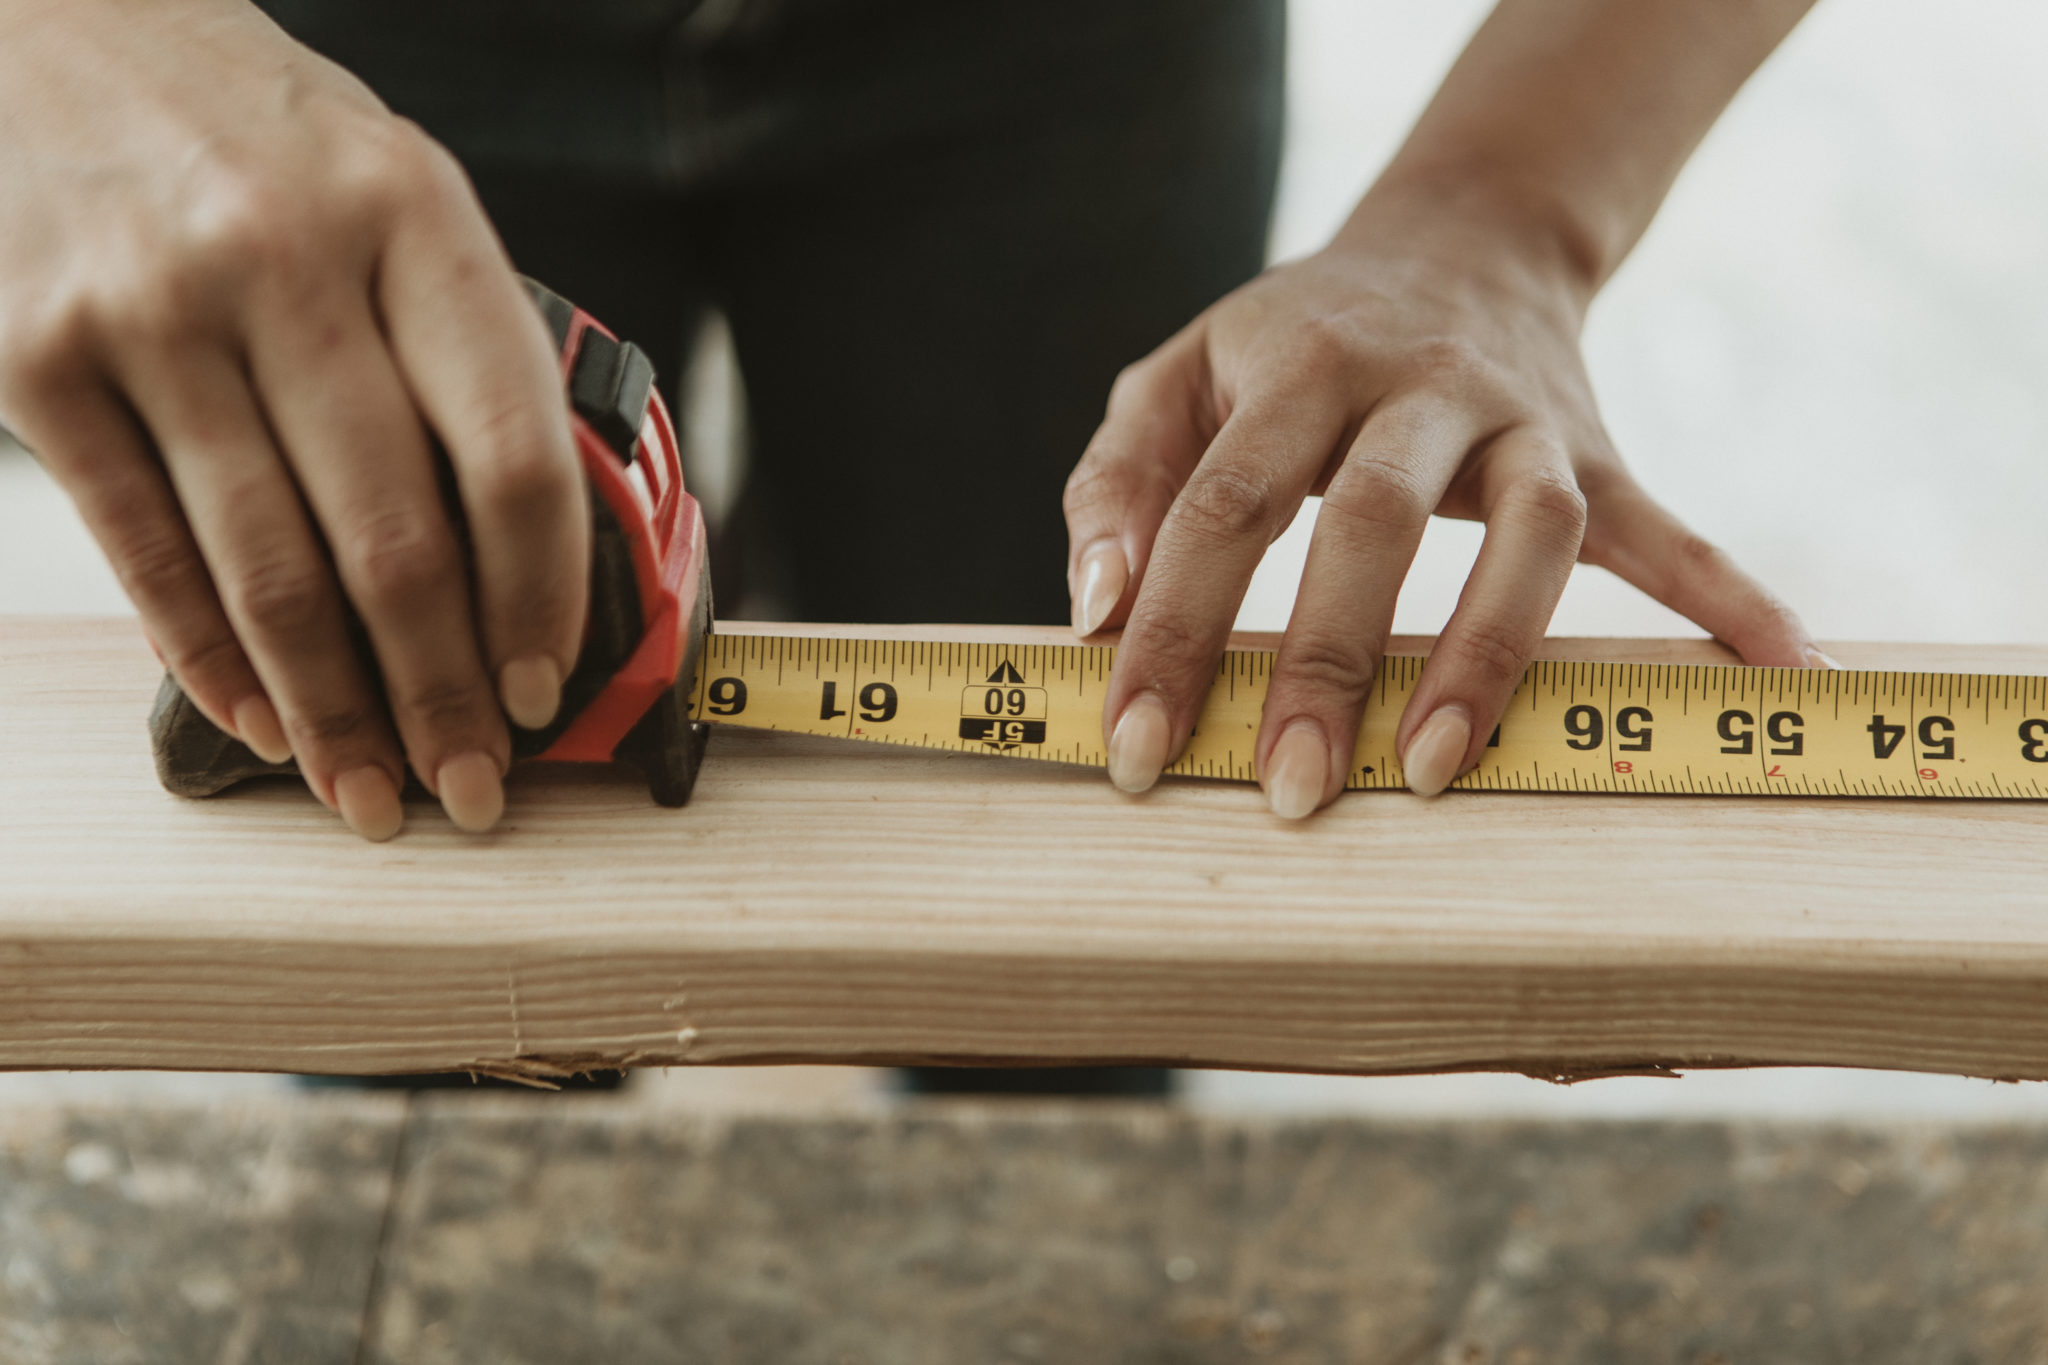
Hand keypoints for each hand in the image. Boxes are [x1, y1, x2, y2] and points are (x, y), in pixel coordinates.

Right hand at [0, 0, 587, 838]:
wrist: (40, 19)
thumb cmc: (250, 131)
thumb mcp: (392, 194)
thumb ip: (461, 347)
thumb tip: (529, 552)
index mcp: (411, 216)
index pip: (510, 451)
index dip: (539, 596)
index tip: (547, 685)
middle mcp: (283, 259)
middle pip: (394, 538)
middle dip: (442, 693)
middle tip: (472, 785)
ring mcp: (151, 311)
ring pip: (269, 569)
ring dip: (334, 711)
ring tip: (374, 790)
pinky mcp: (37, 359)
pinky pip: (146, 551)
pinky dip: (212, 659)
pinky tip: (263, 720)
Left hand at [1063, 183, 1823, 816]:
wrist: (1453, 239)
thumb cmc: (1285, 344)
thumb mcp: (1178, 375)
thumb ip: (1118, 483)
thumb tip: (1091, 610)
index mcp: (1296, 367)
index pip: (1220, 507)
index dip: (1174, 630)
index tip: (1137, 748)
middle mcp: (1418, 388)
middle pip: (1373, 522)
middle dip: (1329, 662)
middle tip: (1292, 792)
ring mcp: (1524, 419)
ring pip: (1531, 532)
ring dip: (1491, 651)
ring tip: (1441, 773)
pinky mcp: (1600, 451)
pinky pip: (1669, 529)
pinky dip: (1727, 594)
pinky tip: (1779, 663)